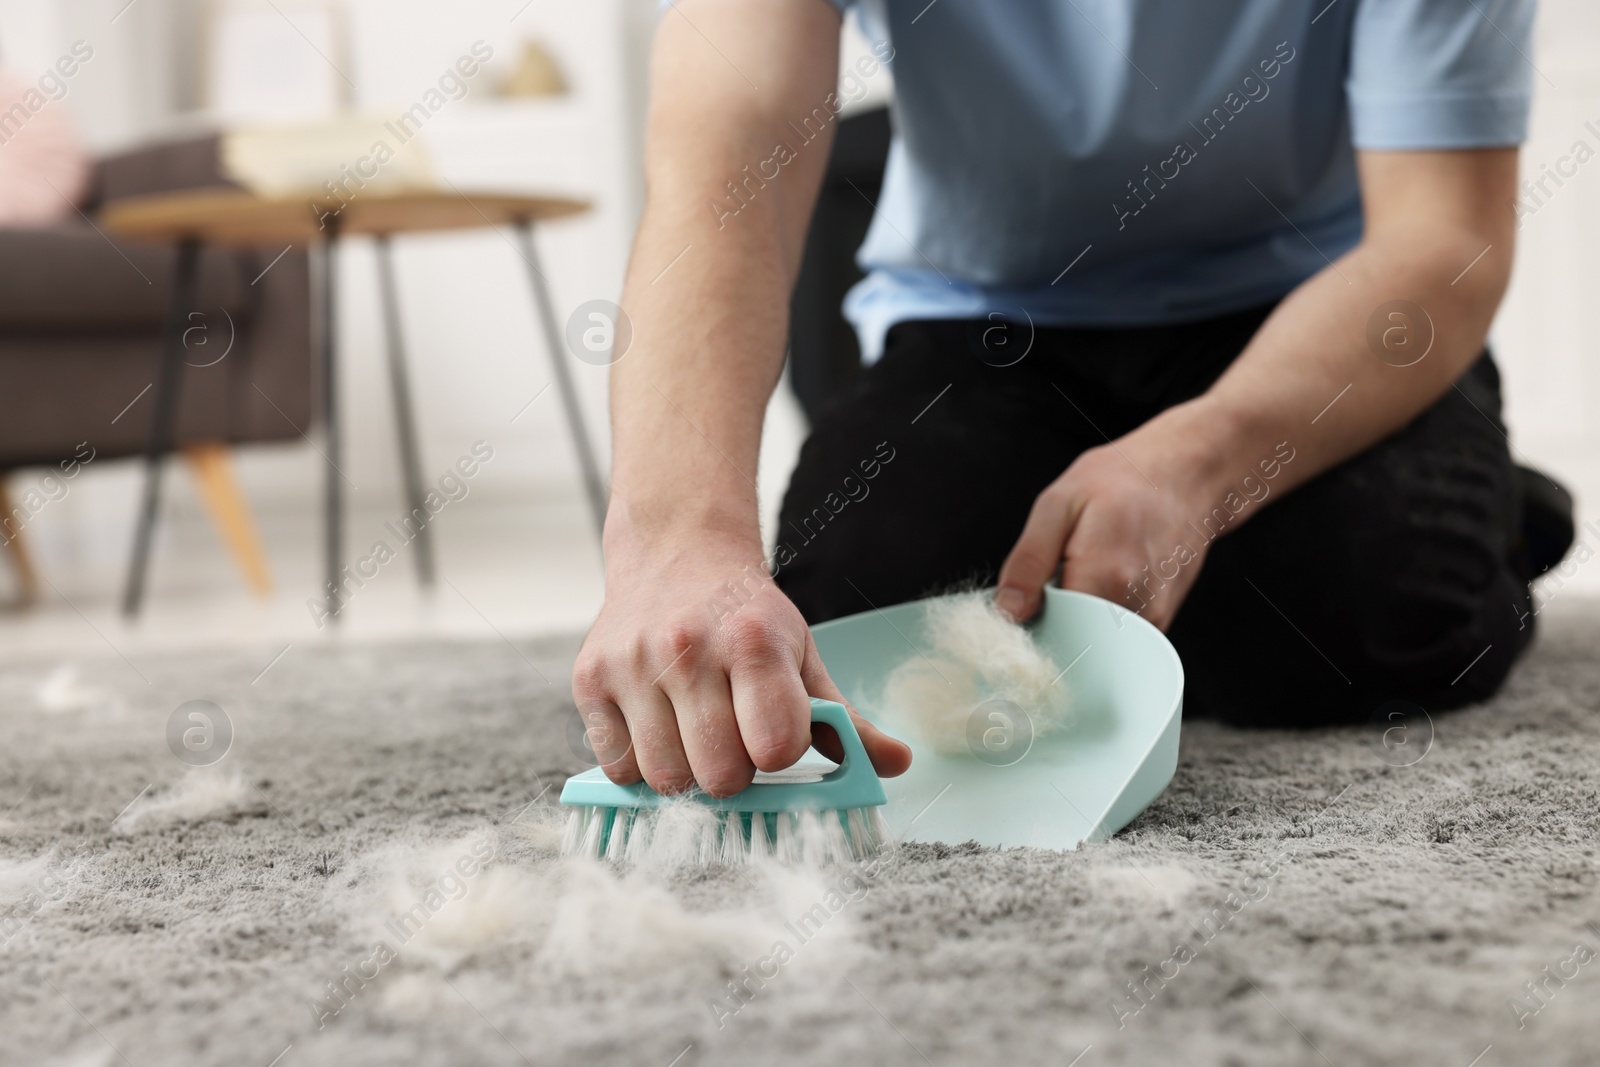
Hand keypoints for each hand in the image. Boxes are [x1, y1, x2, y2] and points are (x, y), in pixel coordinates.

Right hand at [571, 530, 911, 796]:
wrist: (677, 553)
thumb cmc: (747, 617)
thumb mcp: (804, 655)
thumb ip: (846, 720)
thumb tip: (897, 764)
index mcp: (753, 642)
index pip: (776, 747)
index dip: (780, 752)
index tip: (775, 733)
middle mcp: (688, 649)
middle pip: (719, 777)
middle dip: (734, 772)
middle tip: (733, 737)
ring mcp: (632, 665)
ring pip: (665, 780)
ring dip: (686, 772)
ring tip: (695, 732)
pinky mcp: (589, 680)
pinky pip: (617, 766)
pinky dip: (641, 763)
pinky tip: (658, 727)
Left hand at [996, 405, 1231, 629]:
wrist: (1186, 476)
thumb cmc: (1123, 480)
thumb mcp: (1058, 504)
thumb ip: (1029, 561)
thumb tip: (1008, 612)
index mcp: (1104, 577)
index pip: (1052, 634)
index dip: (1030, 625)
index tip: (1023, 606)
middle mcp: (1135, 607)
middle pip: (1074, 643)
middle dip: (1053, 623)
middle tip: (1052, 581)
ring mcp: (1153, 618)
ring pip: (1095, 644)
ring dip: (1077, 620)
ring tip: (1082, 573)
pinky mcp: (1160, 621)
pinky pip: (1116, 637)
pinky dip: (1099, 617)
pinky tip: (1102, 581)